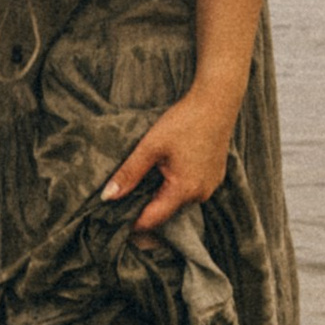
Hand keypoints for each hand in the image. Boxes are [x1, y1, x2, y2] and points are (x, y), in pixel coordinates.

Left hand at [99, 93, 231, 233]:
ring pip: (177, 201)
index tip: (113, 218)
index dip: (131, 223)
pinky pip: (190, 190)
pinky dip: (175, 186)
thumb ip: (129, 173)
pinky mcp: (214, 177)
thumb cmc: (185, 121)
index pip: (152, 220)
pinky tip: (165, 171)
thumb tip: (107, 197)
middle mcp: (200, 195)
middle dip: (145, 208)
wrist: (217, 101)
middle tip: (123, 198)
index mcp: (184, 191)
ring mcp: (210, 187)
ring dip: (160, 196)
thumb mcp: (151, 146)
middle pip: (165, 212)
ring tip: (143, 182)